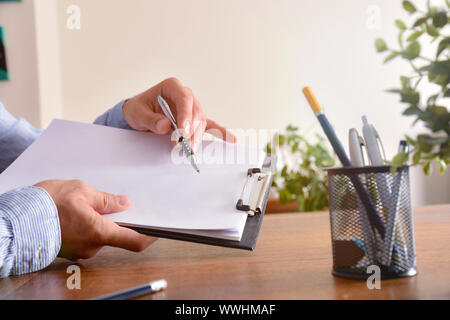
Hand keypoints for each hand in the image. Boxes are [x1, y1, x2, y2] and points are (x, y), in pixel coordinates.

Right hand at [34, 180, 155, 260]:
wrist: (15, 220)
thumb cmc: (46, 204)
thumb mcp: (81, 191)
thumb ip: (106, 200)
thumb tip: (124, 203)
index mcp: (100, 232)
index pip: (135, 241)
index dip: (150, 236)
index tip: (159, 229)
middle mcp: (92, 246)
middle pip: (116, 234)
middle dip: (117, 219)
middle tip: (116, 202)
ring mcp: (80, 250)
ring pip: (100, 234)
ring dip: (100, 220)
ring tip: (88, 202)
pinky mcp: (70, 249)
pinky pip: (86, 236)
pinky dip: (88, 225)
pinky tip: (78, 211)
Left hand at [122, 77, 236, 150]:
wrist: (140, 113)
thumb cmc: (139, 109)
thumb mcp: (138, 112)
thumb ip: (150, 119)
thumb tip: (165, 125)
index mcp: (172, 87)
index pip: (185, 99)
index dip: (186, 115)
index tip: (182, 131)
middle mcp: (185, 96)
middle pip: (195, 112)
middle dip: (190, 130)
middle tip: (183, 145)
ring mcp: (192, 108)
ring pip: (201, 122)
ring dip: (196, 136)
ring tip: (190, 149)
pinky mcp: (194, 120)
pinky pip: (210, 125)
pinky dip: (220, 132)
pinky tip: (231, 139)